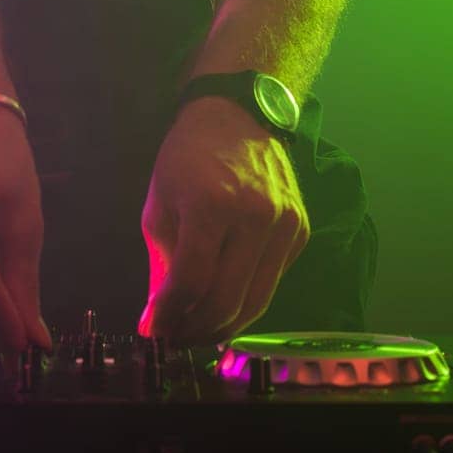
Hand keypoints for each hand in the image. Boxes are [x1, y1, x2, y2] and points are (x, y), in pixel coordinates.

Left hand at [137, 96, 310, 345]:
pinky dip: (247, 300)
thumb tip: (158, 320)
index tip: (151, 331)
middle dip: (194, 330)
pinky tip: (224, 302)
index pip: (192, 280)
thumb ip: (161, 263)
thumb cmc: (187, 155)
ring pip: (256, 302)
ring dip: (222, 326)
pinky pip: (272, 282)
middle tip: (174, 338)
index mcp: (212, 202)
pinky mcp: (300, 230)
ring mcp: (284, 223)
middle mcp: (255, 215)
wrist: (237, 114)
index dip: (169, 315)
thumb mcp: (159, 202)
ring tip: (196, 331)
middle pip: (226, 300)